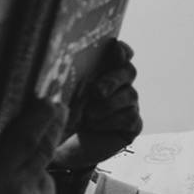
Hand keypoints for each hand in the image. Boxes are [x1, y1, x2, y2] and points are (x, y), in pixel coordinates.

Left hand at [63, 40, 142, 165]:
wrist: (63, 146)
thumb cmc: (61, 115)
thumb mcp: (62, 94)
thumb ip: (71, 78)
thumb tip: (74, 69)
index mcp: (102, 70)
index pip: (121, 53)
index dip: (121, 50)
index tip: (115, 47)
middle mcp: (120, 84)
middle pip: (128, 71)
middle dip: (112, 79)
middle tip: (96, 91)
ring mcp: (128, 104)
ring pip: (129, 95)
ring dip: (106, 106)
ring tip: (87, 115)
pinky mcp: (132, 124)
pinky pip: (130, 118)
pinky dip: (110, 121)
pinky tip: (94, 126)